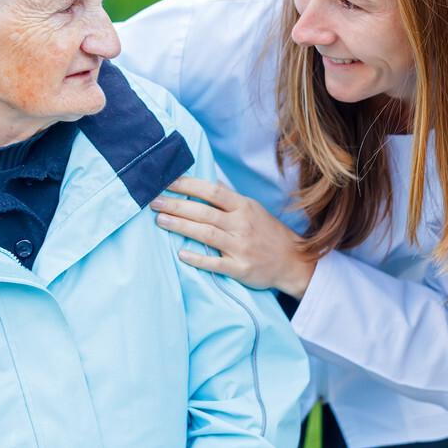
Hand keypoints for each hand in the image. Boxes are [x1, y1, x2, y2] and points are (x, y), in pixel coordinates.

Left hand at [151, 176, 315, 298]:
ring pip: (206, 234)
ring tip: (160, 220)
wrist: (293, 261)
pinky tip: (180, 254)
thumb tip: (206, 179)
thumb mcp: (252, 208)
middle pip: (204, 212)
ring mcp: (240, 247)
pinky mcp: (240, 268)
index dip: (189, 185)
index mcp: (243, 207)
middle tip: (154, 201)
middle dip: (176, 205)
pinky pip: (215, 263)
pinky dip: (197, 258)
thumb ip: (228, 196)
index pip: (212, 192)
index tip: (168, 182)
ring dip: (180, 226)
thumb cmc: (268, 232)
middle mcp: (241, 225)